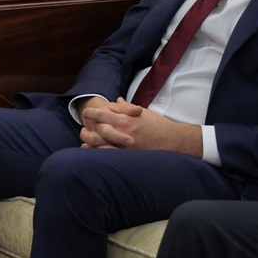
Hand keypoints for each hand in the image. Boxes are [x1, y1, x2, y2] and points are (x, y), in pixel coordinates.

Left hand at [80, 96, 202, 155]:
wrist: (174, 140)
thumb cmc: (159, 125)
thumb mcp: (143, 113)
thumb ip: (127, 107)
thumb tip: (116, 100)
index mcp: (126, 119)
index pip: (102, 114)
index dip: (92, 113)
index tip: (86, 112)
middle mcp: (123, 132)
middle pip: (97, 130)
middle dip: (87, 130)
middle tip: (83, 129)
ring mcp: (125, 146)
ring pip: (100, 144)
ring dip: (89, 142)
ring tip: (85, 140)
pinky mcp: (129, 156)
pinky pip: (109, 155)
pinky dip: (98, 153)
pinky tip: (92, 151)